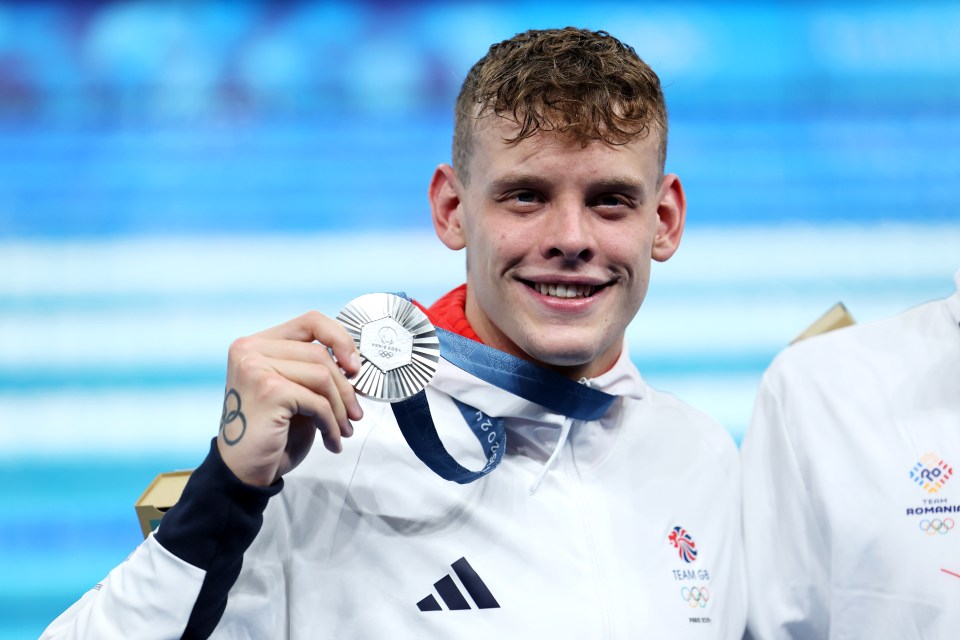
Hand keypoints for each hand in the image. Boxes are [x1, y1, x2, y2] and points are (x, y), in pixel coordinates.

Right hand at [216, 311, 363, 486]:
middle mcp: (250, 349)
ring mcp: (256, 367)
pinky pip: (318, 401)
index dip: (340, 339)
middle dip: (345, 388)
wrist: (245, 473)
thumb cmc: (272, 434)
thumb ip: (314, 369)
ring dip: (340, 408)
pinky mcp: (268, 390)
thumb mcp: (295, 392)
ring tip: (343, 430)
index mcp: (256, 344)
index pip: (310, 321)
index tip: (355, 367)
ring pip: (322, 376)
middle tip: (355, 414)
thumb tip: (354, 362)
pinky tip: (332, 441)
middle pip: (319, 353)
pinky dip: (331, 424)